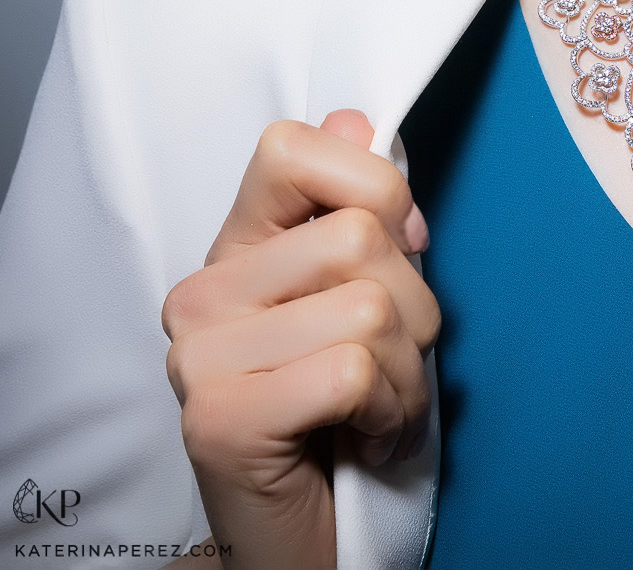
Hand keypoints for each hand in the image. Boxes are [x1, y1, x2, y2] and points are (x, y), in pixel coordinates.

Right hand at [161, 110, 438, 569]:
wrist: (306, 533)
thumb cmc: (346, 413)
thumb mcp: (366, 298)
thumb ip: (360, 212)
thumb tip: (357, 120)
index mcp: (238, 249)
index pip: (292, 147)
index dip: (374, 186)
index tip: (402, 246)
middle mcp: (202, 293)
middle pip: (360, 233)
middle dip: (417, 306)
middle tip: (396, 362)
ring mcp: (199, 356)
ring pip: (369, 305)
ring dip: (410, 372)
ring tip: (382, 406)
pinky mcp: (218, 418)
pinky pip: (353, 371)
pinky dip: (389, 411)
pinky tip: (366, 437)